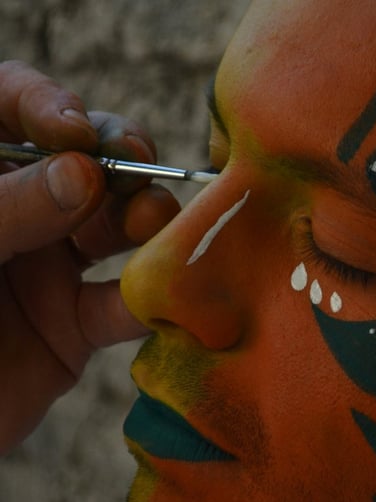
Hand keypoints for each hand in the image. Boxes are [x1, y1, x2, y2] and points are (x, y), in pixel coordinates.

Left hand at [0, 61, 180, 453]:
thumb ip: (9, 209)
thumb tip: (86, 173)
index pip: (10, 108)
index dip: (50, 106)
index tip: (77, 132)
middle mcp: (15, 217)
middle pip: (82, 165)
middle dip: (119, 160)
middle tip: (141, 168)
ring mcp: (46, 271)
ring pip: (113, 232)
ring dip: (147, 223)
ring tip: (161, 224)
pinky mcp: (72, 329)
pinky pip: (121, 309)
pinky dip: (151, 301)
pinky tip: (168, 292)